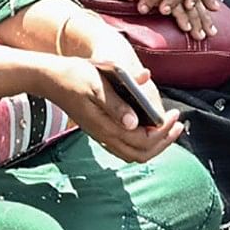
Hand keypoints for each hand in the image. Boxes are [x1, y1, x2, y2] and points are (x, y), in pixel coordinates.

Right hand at [24, 38, 182, 165]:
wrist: (51, 78)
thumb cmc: (75, 75)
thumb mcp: (98, 84)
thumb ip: (117, 104)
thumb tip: (136, 121)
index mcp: (106, 125)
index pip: (143, 141)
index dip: (163, 132)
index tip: (174, 114)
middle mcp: (104, 135)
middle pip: (141, 153)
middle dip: (164, 142)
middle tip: (178, 124)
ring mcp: (100, 135)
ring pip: (133, 153)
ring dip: (154, 144)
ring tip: (168, 128)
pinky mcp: (99, 131)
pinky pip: (124, 147)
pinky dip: (141, 142)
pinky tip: (147, 127)